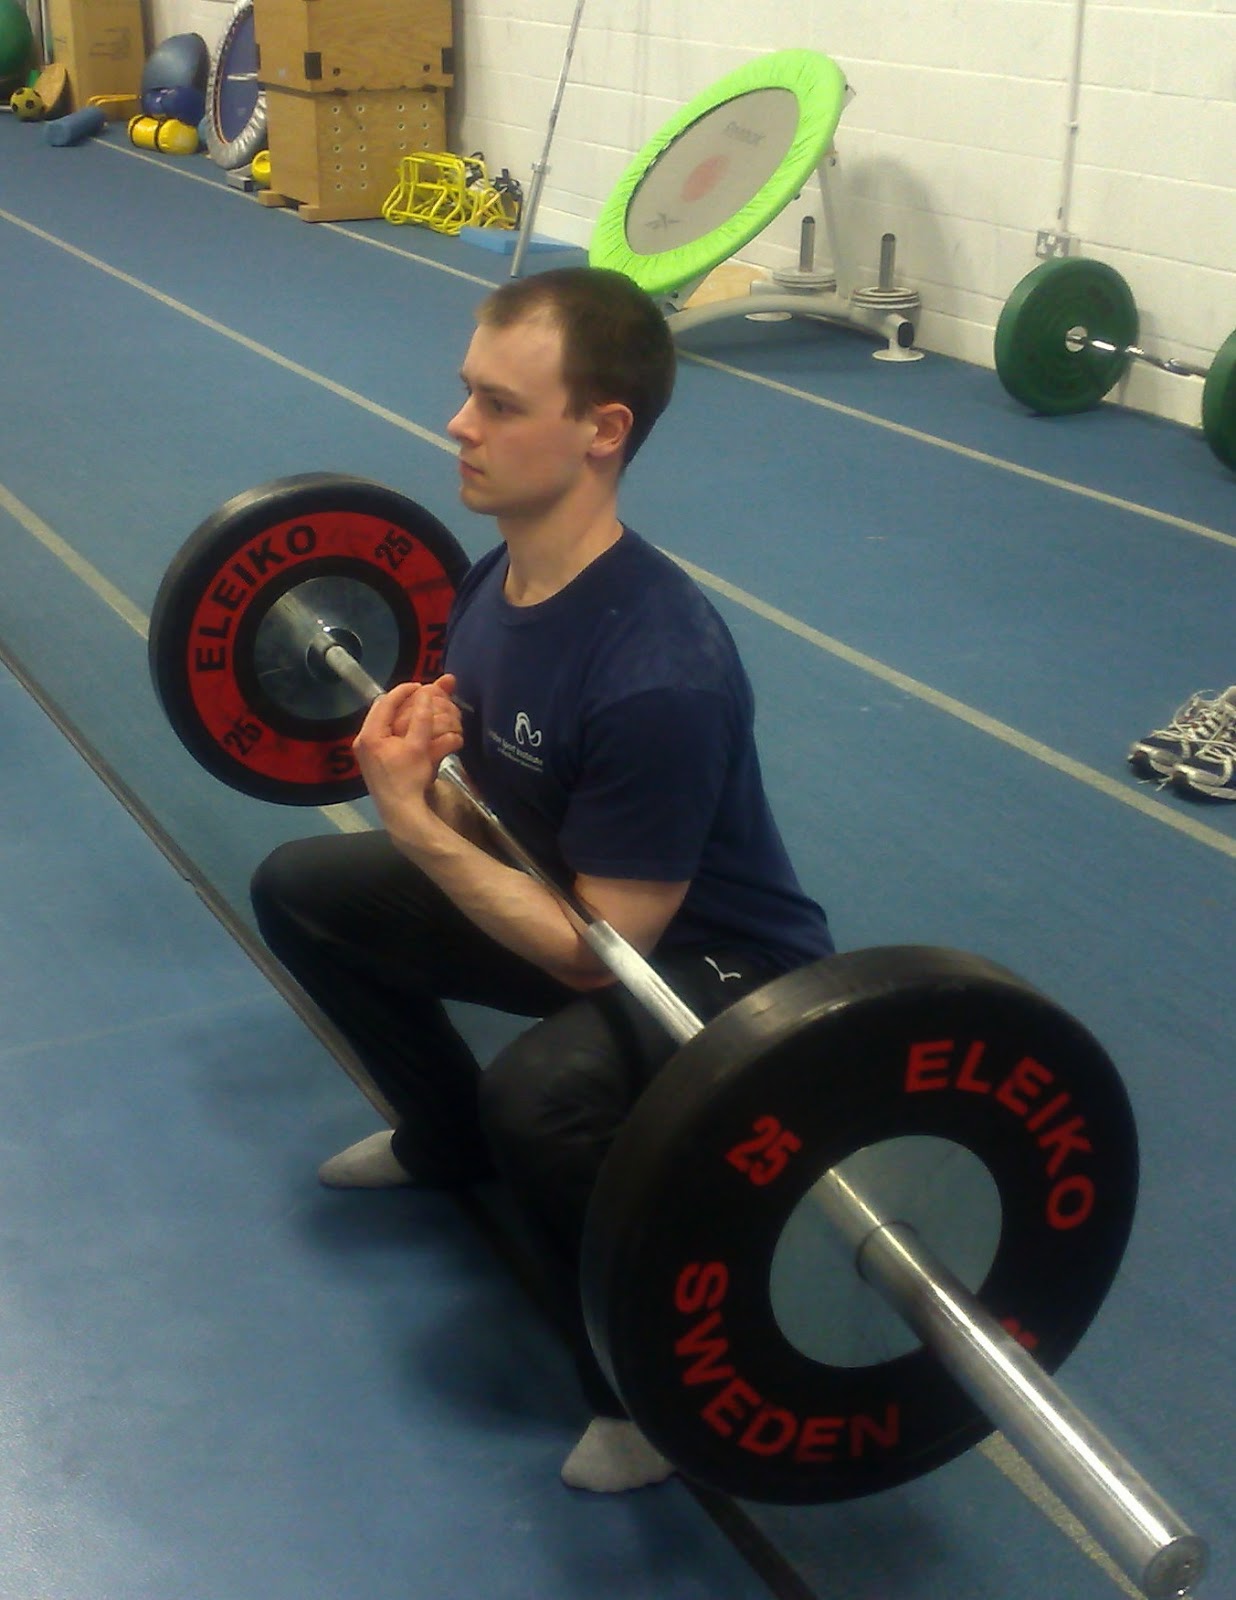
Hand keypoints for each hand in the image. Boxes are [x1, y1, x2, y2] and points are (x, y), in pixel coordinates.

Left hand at [353, 677, 463, 837]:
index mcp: (370, 735)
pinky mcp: (374, 762)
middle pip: (383, 712)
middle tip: (420, 695)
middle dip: (403, 702)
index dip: (404, 691)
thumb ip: (422, 717)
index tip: (420, 685)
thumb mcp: (418, 747)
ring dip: (401, 714)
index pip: (385, 703)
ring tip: (417, 709)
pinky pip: (386, 737)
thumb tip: (426, 693)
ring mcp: (367, 752)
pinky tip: (412, 729)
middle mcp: (364, 741)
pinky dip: (400, 729)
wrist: (401, 813)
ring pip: (385, 724)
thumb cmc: (408, 780)